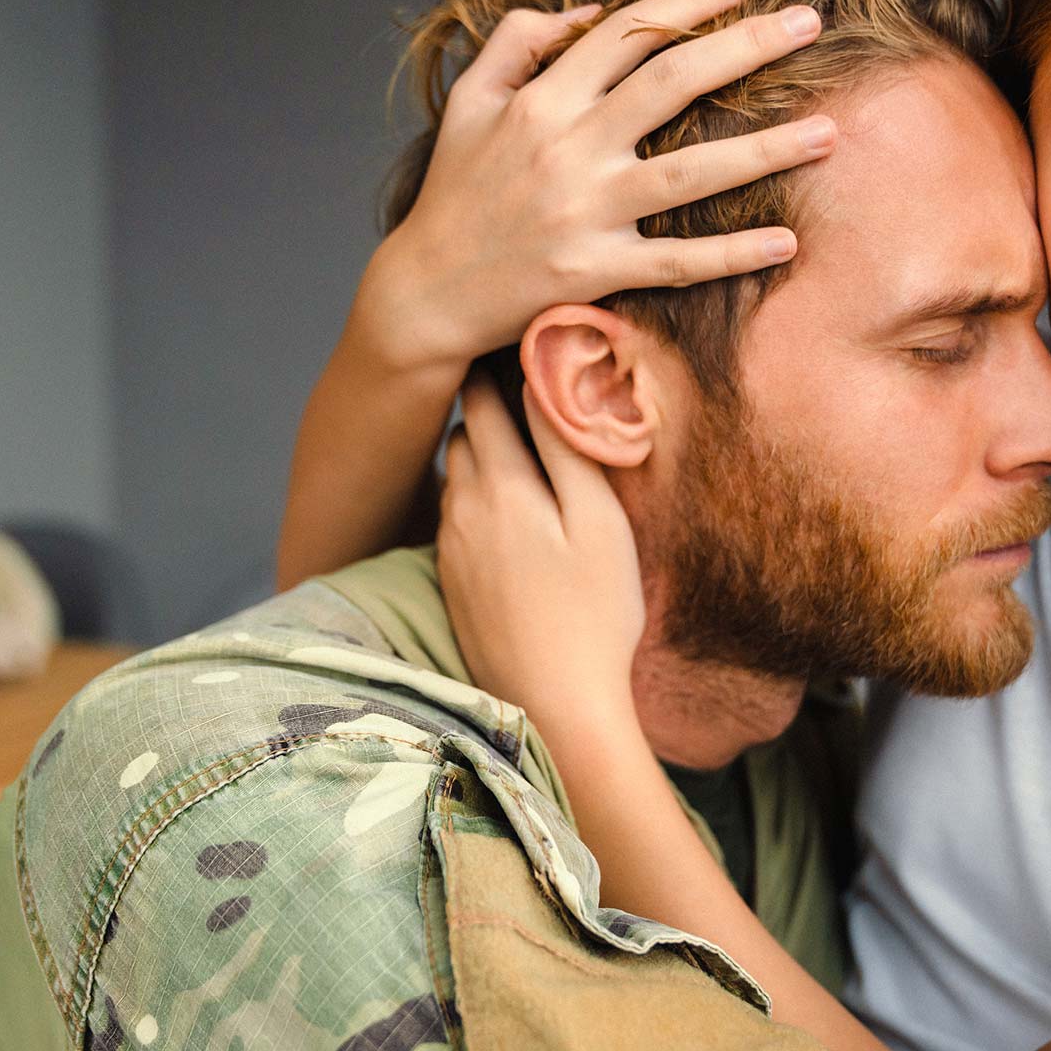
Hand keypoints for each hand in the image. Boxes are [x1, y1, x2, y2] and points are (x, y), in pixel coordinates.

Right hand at [358, 0, 835, 374]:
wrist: (426, 292)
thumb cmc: (454, 194)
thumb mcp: (469, 101)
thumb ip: (520, 42)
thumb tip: (588, 11)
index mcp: (542, 102)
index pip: (626, 33)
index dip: (686, 4)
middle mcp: (569, 150)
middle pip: (674, 82)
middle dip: (747, 47)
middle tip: (807, 25)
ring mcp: (586, 214)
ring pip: (692, 173)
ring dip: (766, 150)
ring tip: (828, 132)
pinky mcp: (595, 272)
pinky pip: (678, 262)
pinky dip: (733, 254)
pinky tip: (786, 241)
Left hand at [437, 374, 644, 721]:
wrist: (555, 707)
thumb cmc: (594, 614)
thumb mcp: (599, 523)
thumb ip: (568, 449)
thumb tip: (544, 384)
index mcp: (499, 485)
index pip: (480, 399)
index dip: (497, 366)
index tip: (519, 344)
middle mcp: (460, 509)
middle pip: (461, 432)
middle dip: (485, 406)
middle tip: (522, 385)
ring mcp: (450, 549)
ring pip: (455, 474)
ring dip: (479, 452)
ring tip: (521, 444)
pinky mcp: (451, 582)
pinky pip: (455, 517)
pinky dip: (477, 496)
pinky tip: (512, 511)